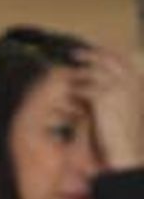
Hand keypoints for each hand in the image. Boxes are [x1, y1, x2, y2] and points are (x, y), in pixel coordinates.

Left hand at [74, 45, 143, 170]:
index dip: (104, 53)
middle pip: (107, 58)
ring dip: (76, 75)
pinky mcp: (105, 97)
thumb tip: (95, 83)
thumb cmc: (123, 131)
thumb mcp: (124, 106)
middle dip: (89, 54)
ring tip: (62, 77)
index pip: (120, 58)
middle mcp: (130, 80)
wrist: (127, 147)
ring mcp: (118, 86)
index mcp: (137, 80)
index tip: (91, 51)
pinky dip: (71, 92)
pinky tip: (63, 98)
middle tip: (73, 54)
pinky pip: (83, 89)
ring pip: (92, 72)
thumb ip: (114, 93)